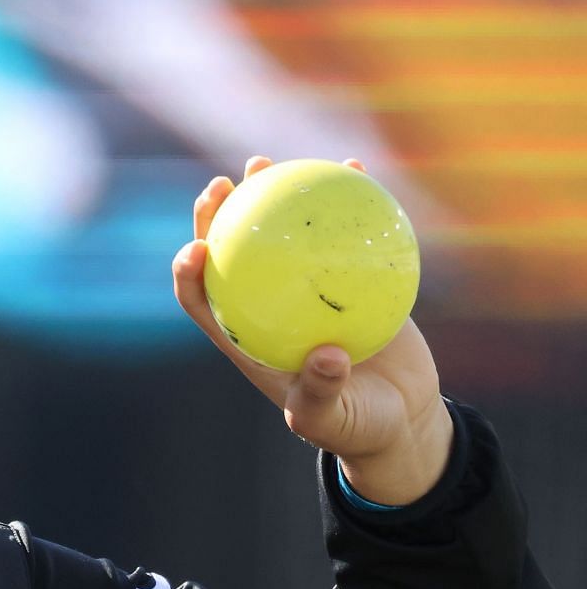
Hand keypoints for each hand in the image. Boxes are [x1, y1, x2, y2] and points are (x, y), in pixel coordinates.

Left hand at [173, 155, 452, 505]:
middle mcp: (267, 307)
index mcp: (248, 339)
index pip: (202, 302)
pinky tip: (353, 167)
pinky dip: (343, 200)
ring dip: (264, 196)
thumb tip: (327, 356)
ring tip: (263, 161)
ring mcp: (303, 289)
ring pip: (274, 235)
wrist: (401, 419)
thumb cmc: (356, 428)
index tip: (193, 248)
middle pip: (228, 255)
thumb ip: (323, 395)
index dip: (187, 274)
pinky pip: (338, 232)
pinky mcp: (346, 277)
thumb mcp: (335, 421)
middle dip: (213, 218)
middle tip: (221, 184)